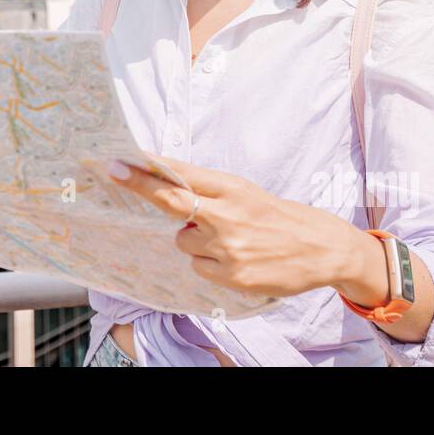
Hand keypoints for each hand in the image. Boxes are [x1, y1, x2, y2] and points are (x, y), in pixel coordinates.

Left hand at [108, 156, 381, 300]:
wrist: (319, 247)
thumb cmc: (274, 215)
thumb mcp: (244, 191)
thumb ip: (207, 188)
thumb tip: (163, 181)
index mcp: (232, 188)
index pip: (182, 175)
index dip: (148, 168)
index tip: (120, 159)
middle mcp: (227, 215)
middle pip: (171, 201)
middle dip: (140, 186)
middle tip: (113, 172)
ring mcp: (228, 247)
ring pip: (183, 241)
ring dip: (195, 239)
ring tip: (227, 238)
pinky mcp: (232, 275)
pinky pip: (198, 267)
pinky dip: (209, 262)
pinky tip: (235, 257)